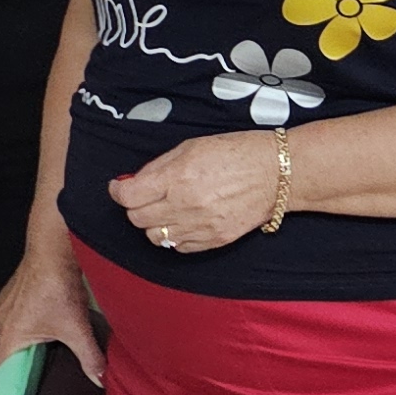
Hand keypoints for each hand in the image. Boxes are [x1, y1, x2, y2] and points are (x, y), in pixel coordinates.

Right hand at [0, 249, 105, 383]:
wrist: (52, 250)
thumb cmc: (56, 286)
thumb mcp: (77, 328)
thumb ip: (89, 358)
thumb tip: (100, 379)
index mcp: (10, 335)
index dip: (2, 384)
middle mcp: (1, 321)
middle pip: (5, 352)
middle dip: (21, 363)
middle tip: (39, 373)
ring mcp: (5, 304)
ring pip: (11, 333)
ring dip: (25, 342)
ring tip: (46, 347)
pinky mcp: (13, 292)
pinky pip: (15, 316)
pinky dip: (27, 324)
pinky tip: (47, 321)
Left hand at [108, 132, 279, 257]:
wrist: (277, 174)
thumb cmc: (236, 153)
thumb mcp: (190, 147)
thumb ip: (158, 167)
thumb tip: (133, 181)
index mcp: (178, 178)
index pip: (129, 196)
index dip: (118, 191)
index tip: (120, 186)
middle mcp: (186, 206)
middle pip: (138, 219)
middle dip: (134, 207)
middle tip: (142, 196)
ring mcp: (202, 226)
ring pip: (155, 237)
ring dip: (152, 224)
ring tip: (163, 210)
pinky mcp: (215, 240)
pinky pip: (179, 248)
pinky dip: (173, 237)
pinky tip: (181, 222)